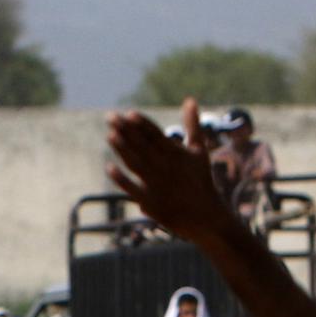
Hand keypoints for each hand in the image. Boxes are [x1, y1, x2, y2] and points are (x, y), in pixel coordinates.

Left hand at [105, 100, 241, 243]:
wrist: (206, 217)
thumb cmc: (201, 180)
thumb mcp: (199, 151)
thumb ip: (192, 125)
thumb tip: (190, 99)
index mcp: (177, 154)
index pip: (157, 135)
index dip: (143, 125)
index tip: (129, 114)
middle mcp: (167, 167)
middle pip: (143, 146)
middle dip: (126, 131)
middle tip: (110, 117)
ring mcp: (158, 185)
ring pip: (137, 164)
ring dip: (123, 150)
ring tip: (110, 134)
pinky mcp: (152, 202)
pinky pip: (133, 189)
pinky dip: (122, 179)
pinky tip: (109, 167)